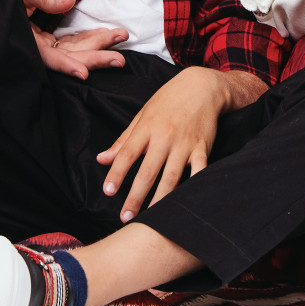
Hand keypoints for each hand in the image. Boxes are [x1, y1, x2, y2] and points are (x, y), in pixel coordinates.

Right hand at [17, 0, 126, 77]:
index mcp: (25, 40)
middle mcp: (37, 46)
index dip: (64, 65)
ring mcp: (45, 43)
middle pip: (67, 57)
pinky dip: (89, 38)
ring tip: (121, 37)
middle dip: (93, 58)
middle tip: (119, 59)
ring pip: (74, 49)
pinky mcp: (50, 38)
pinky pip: (72, 41)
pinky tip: (107, 34)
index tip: (83, 74)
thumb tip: (68, 1)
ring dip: (98, 45)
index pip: (47, 58)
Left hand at [95, 67, 265, 221]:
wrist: (201, 86)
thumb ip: (123, 140)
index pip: (127, 153)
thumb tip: (102, 159)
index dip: (117, 173)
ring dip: (160, 199)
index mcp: (146, 128)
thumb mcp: (142, 115)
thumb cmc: (168, 101)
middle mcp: (165, 136)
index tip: (108, 191)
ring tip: (152, 218)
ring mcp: (185, 143)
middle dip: (136, 196)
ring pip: (172, 176)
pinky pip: (199, 171)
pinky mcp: (202, 147)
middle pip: (148, 171)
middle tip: (126, 217)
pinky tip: (187, 203)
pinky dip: (194, 186)